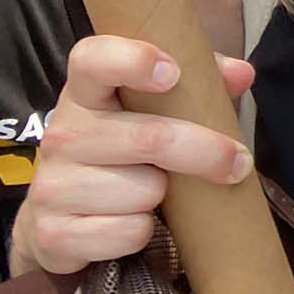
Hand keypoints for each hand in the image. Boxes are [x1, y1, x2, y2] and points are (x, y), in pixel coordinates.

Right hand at [13, 36, 255, 275]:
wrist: (57, 214)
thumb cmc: (122, 144)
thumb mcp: (153, 106)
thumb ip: (198, 81)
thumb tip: (241, 74)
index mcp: (85, 92)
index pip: (93, 60)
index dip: (132, 61)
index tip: (172, 73)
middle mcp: (62, 133)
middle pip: (149, 138)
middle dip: (204, 152)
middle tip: (238, 162)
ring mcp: (52, 185)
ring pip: (144, 191)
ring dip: (165, 197)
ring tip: (156, 190)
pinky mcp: (54, 233)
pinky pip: (128, 233)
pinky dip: (142, 231)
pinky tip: (133, 220)